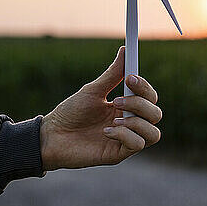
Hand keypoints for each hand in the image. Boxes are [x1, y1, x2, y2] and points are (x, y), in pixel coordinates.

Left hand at [40, 46, 161, 170]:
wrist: (50, 136)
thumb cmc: (70, 113)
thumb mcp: (92, 91)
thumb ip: (112, 74)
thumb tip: (124, 50)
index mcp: (127, 108)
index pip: (150, 98)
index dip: (145, 87)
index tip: (130, 78)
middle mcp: (131, 124)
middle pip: (156, 114)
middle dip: (140, 104)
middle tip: (116, 100)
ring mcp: (126, 140)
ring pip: (153, 133)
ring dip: (136, 122)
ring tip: (114, 119)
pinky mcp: (119, 154)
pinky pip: (138, 144)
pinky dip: (125, 135)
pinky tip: (106, 132)